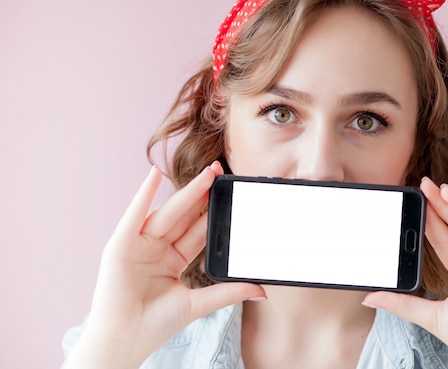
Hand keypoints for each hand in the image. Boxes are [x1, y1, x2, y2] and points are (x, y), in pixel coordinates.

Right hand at [65, 163, 265, 368]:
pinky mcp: (120, 245)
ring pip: (167, 213)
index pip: (197, 231)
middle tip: (220, 172)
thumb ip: (228, 292)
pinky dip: (143, 194)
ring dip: (185, 192)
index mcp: (172, 260)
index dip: (213, 213)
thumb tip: (261, 291)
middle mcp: (156, 249)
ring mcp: (138, 245)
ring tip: (206, 174)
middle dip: (203, 195)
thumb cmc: (155, 325)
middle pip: (184, 217)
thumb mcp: (199, 304)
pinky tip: (154, 174)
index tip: (230, 195)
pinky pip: (134, 215)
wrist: (126, 341)